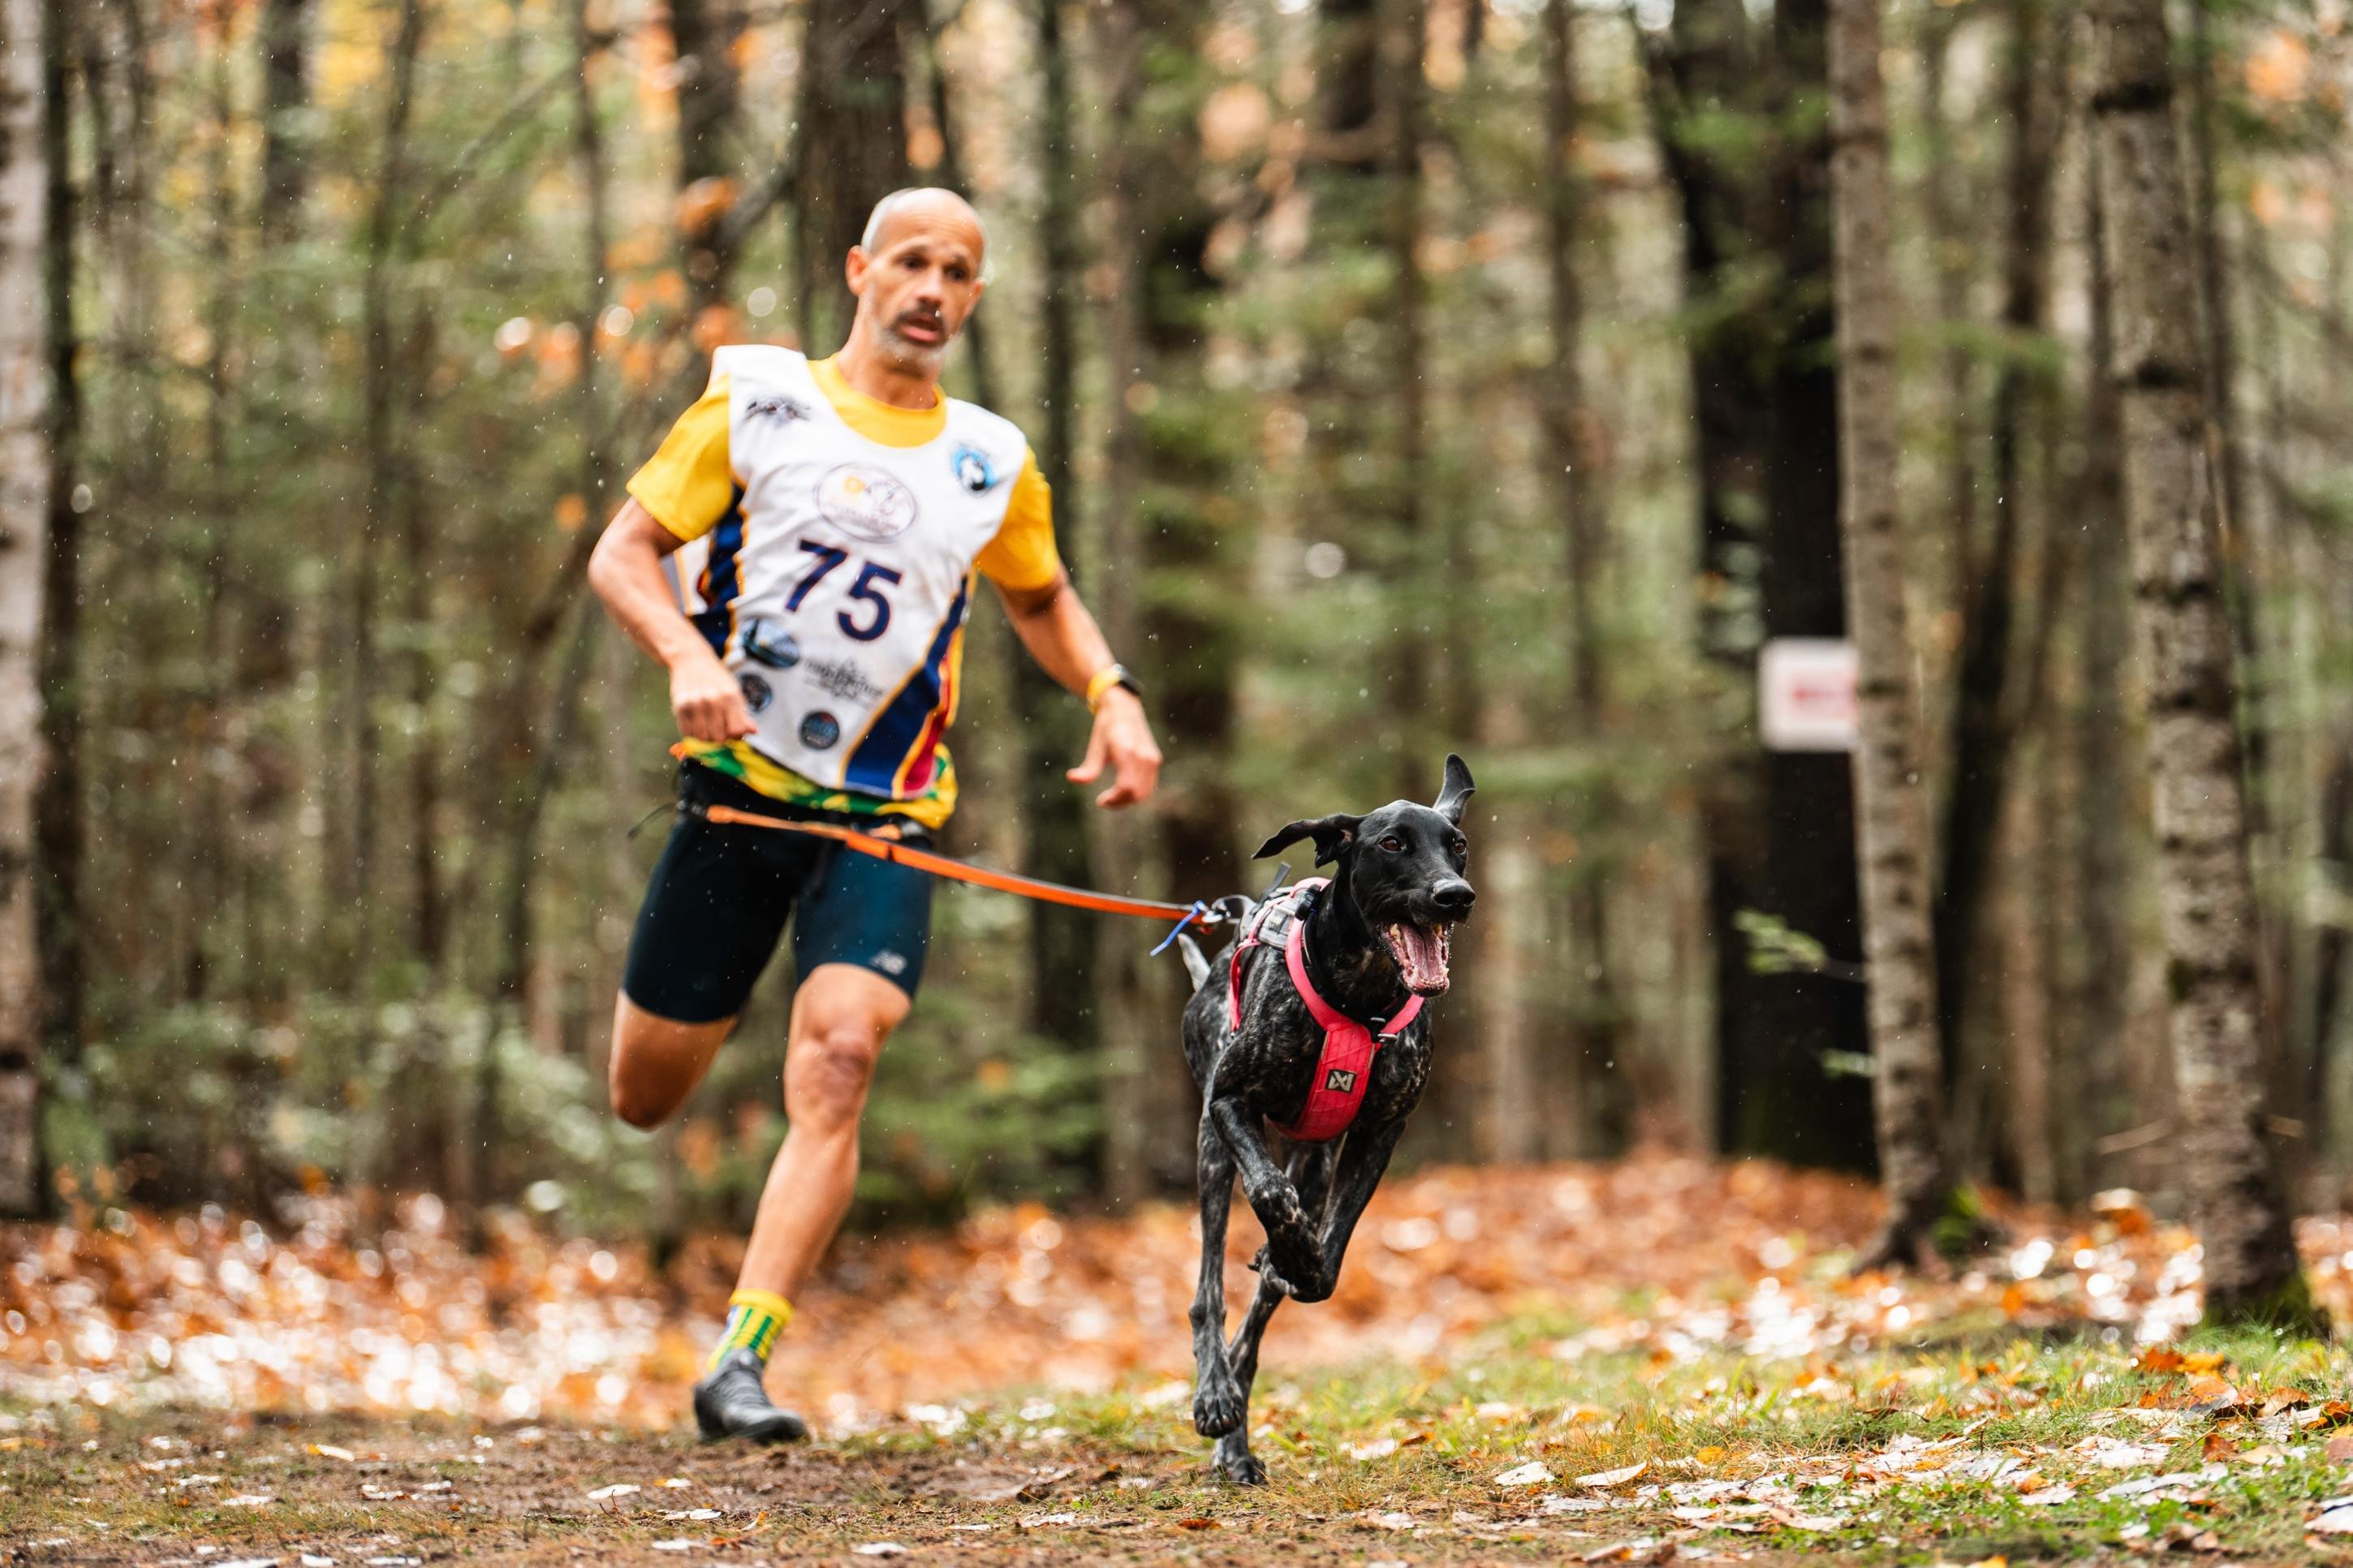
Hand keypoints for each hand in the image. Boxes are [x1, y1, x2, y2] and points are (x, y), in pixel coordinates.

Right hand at [670, 649, 754, 741]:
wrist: (691, 659)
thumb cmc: (716, 678)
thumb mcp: (734, 692)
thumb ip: (743, 715)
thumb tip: (753, 732)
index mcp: (730, 697)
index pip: (736, 731)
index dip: (735, 736)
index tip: (732, 732)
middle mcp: (713, 700)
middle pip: (719, 738)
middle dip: (720, 737)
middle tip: (718, 728)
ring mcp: (695, 704)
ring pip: (702, 738)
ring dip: (705, 736)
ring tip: (707, 725)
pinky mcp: (679, 706)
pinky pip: (687, 733)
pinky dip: (692, 733)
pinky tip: (696, 723)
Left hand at [1067, 687, 1160, 808]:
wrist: (1124, 709)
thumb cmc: (1106, 728)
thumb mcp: (1095, 746)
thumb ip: (1088, 767)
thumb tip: (1071, 778)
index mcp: (1127, 752)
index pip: (1126, 787)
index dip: (1113, 800)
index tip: (1099, 801)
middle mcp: (1143, 756)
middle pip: (1136, 794)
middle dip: (1119, 803)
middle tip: (1104, 801)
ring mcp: (1152, 759)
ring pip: (1144, 793)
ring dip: (1127, 800)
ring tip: (1111, 797)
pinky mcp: (1155, 761)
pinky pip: (1148, 786)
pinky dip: (1136, 793)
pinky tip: (1121, 790)